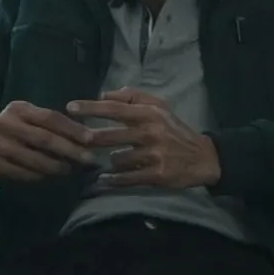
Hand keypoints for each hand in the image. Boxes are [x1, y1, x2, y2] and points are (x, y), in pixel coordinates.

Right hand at [0, 100, 97, 181]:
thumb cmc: (15, 127)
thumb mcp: (28, 116)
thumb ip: (51, 122)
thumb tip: (85, 135)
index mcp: (18, 109)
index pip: (49, 117)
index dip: (71, 128)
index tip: (90, 139)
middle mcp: (5, 124)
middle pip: (44, 139)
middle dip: (69, 150)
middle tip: (88, 159)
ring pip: (34, 159)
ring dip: (56, 166)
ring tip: (69, 169)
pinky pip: (22, 173)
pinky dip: (39, 176)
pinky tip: (49, 176)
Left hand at [66, 88, 220, 188]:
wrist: (203, 157)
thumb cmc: (174, 129)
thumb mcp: (159, 106)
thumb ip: (132, 96)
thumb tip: (104, 94)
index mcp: (149, 114)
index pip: (115, 108)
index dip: (91, 108)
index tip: (70, 108)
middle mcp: (150, 133)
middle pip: (109, 136)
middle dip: (90, 140)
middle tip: (77, 142)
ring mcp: (153, 155)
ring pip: (116, 159)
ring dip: (109, 161)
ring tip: (110, 161)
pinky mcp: (156, 175)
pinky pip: (126, 178)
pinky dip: (113, 180)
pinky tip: (105, 179)